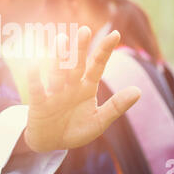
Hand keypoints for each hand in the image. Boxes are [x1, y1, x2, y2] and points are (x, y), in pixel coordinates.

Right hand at [24, 26, 140, 152]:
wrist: (50, 143)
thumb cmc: (75, 129)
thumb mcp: (98, 121)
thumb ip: (116, 106)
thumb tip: (138, 91)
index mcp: (86, 87)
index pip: (96, 66)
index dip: (105, 51)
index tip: (115, 34)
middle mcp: (70, 86)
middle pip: (76, 65)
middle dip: (80, 49)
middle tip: (85, 30)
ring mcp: (54, 93)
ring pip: (57, 73)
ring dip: (59, 57)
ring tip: (61, 40)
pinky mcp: (38, 103)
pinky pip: (36, 89)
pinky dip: (34, 77)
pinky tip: (34, 64)